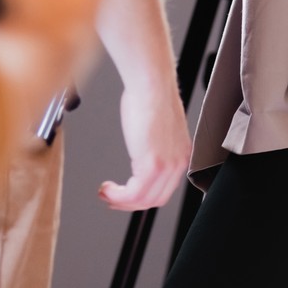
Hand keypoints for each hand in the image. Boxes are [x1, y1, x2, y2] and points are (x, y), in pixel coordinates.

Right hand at [100, 76, 190, 210]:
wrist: (151, 84)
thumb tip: (141, 152)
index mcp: (181, 154)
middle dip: (130, 203)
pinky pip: (134, 194)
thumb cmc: (150, 97)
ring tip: (106, 193)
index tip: (126, 195)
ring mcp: (166, 165)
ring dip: (120, 201)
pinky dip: (117, 196)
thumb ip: (154, 145)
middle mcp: (178, 163)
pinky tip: (108, 188)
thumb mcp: (157, 128)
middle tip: (112, 198)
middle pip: (155, 199)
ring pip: (143, 200)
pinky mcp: (152, 165)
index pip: (165, 188)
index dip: (143, 196)